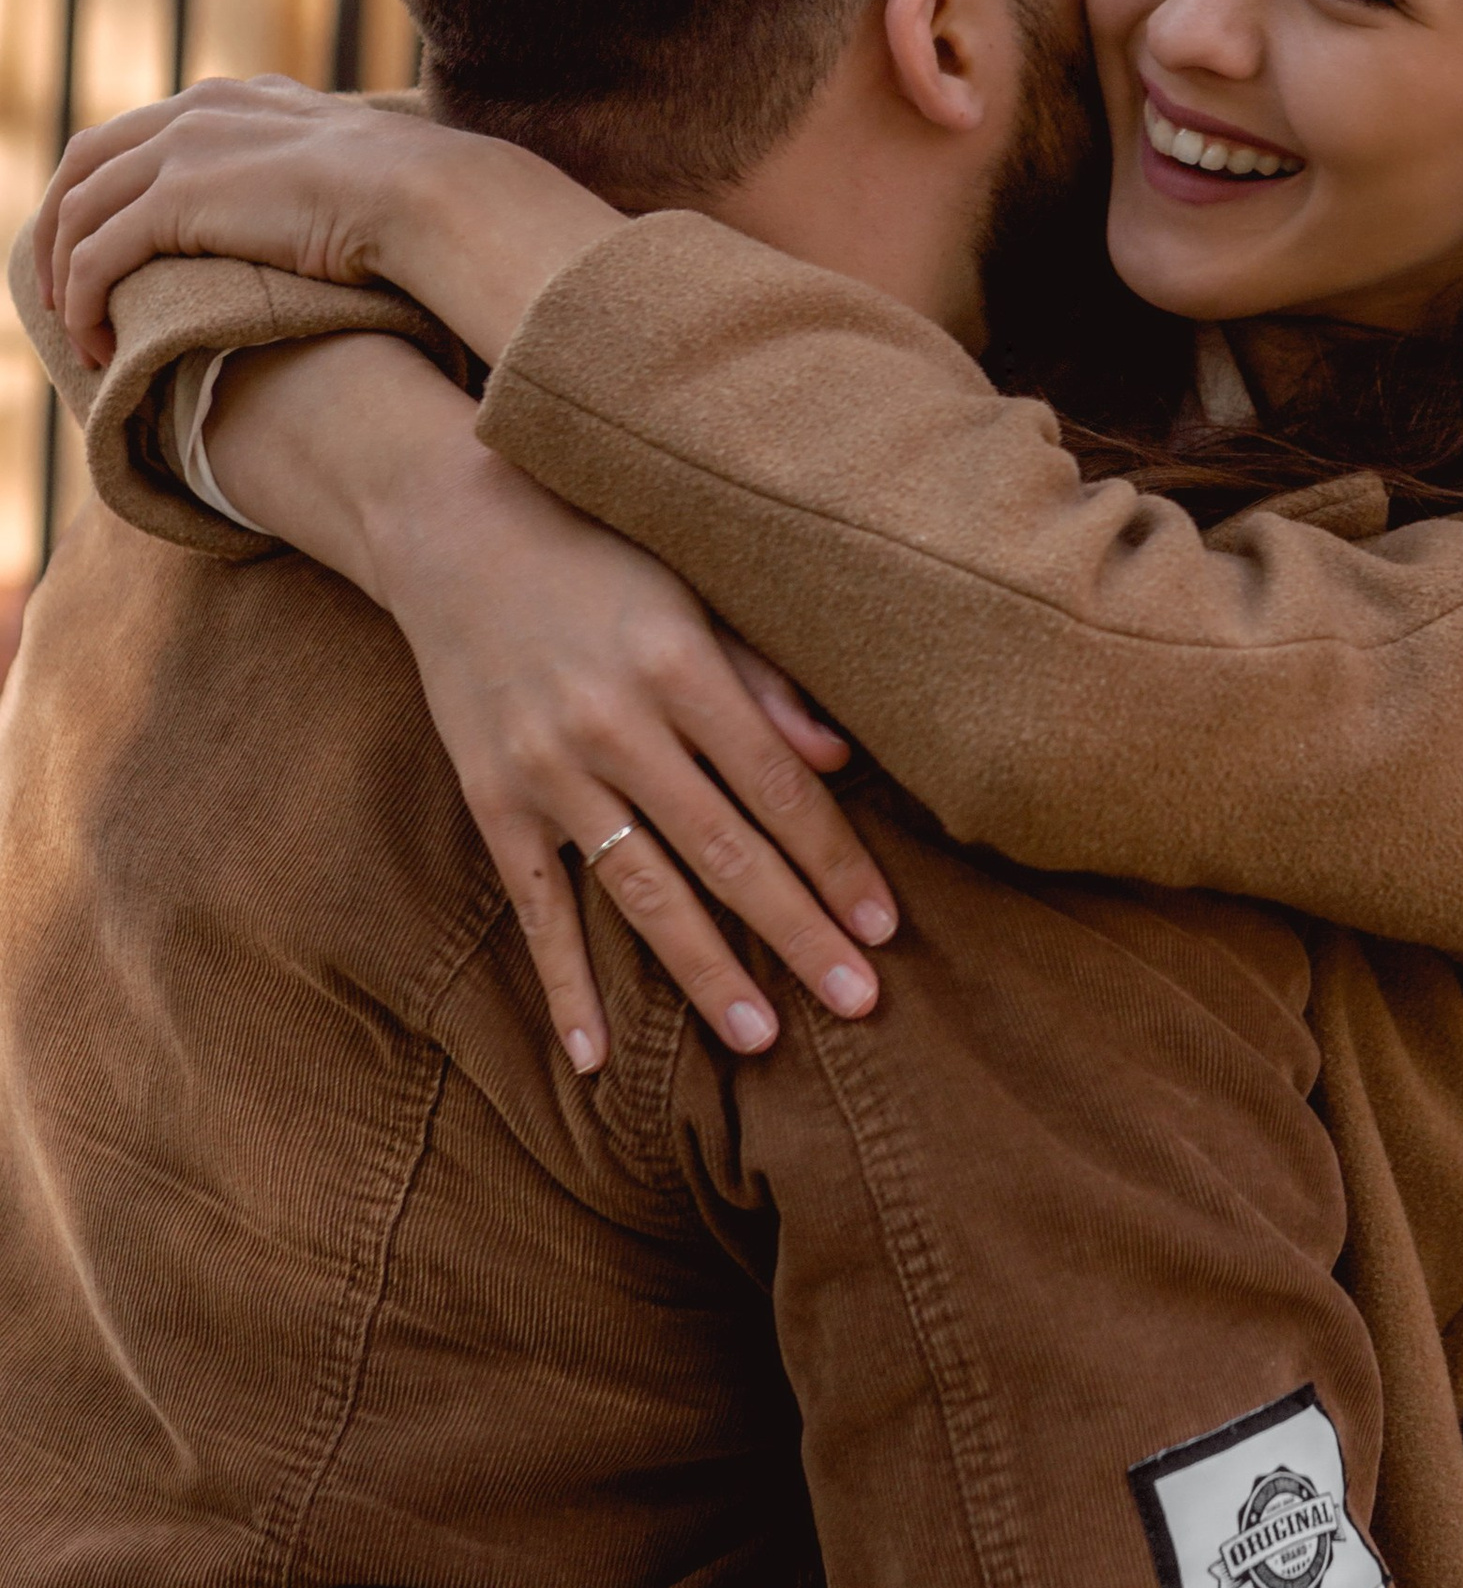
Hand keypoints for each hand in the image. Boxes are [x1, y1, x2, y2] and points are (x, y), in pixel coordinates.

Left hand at [36, 77, 611, 368]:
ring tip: (78, 331)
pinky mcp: (177, 200)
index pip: (138, 131)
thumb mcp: (352, 173)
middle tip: (62, 291)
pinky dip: (82, 301)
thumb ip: (319, 178)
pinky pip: (96, 255)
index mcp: (239, 98)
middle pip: (86, 161)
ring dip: (64, 274)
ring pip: (78, 210)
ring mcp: (184, 149)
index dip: (106, 189)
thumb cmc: (417, 200)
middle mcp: (199, 110)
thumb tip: (338, 221)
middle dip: (60, 227)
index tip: (103, 247)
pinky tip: (96, 342)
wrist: (430, 196)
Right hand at [381, 422, 900, 1072]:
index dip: (836, 862)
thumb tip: (843, 763)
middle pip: (725, 852)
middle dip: (797, 934)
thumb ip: (766, 678)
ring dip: (705, 971)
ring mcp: (546, 770)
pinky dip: (564, 985)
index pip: (778, 788)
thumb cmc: (600, 557)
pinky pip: (535, 909)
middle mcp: (613, 724)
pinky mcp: (491, 800)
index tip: (885, 926)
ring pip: (641, 892)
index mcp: (677, 665)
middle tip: (860, 1005)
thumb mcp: (694, 590)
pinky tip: (596, 1058)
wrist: (452, 529)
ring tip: (762, 1038)